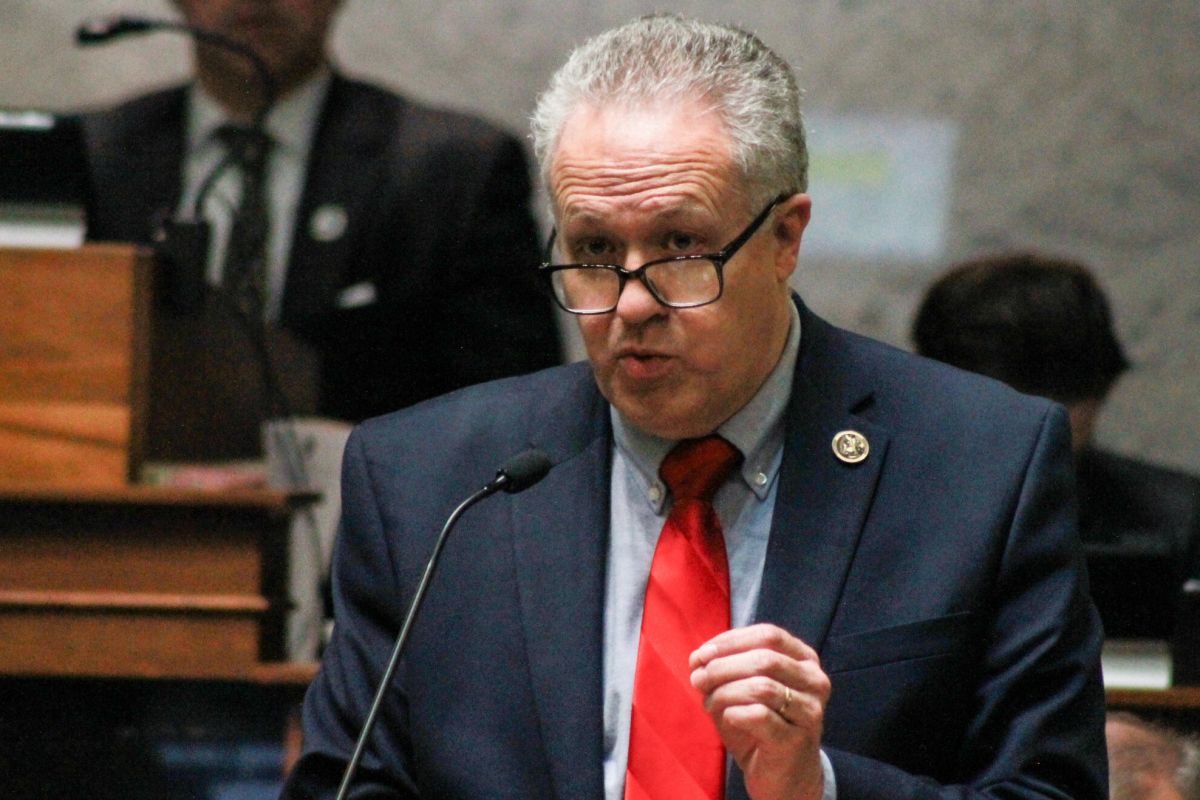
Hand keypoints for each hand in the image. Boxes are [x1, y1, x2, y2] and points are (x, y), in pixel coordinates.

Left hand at [689, 623, 830, 799]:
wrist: (783, 777)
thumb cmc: (761, 726)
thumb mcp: (742, 690)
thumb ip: (724, 670)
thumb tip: (697, 658)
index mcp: (805, 660)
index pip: (768, 635)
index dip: (730, 641)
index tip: (701, 655)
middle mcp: (815, 682)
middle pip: (764, 659)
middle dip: (722, 666)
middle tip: (698, 679)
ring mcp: (810, 712)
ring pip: (762, 686)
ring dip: (725, 692)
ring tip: (709, 703)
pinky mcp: (797, 740)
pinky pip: (759, 716)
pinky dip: (734, 713)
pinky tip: (727, 718)